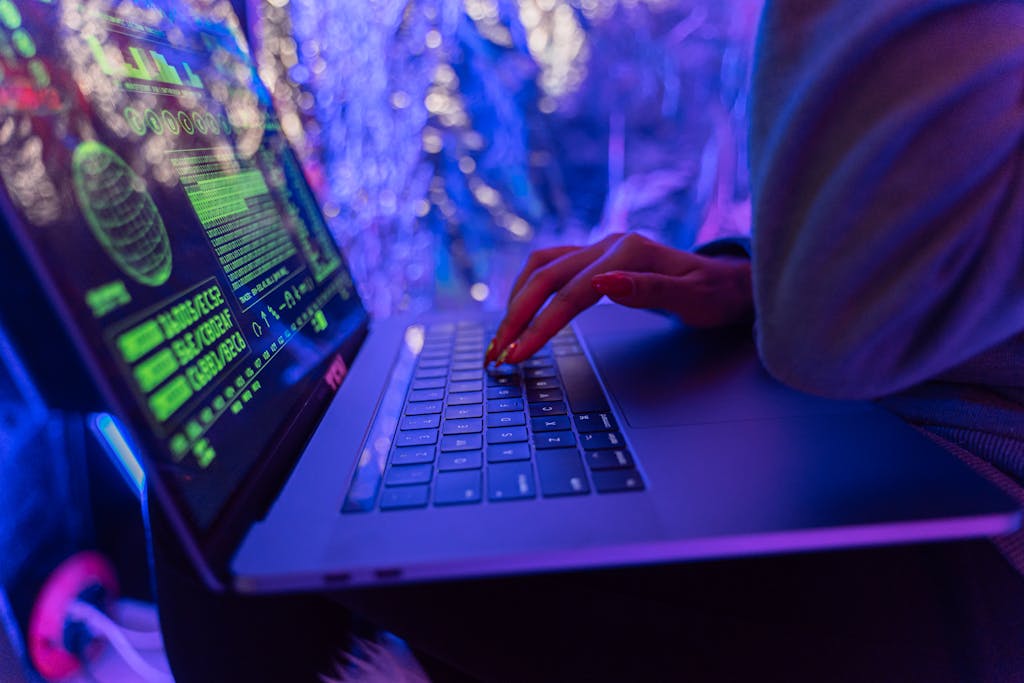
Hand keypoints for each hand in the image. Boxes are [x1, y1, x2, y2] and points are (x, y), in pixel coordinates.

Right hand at [485, 233, 752, 364]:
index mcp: (629, 252)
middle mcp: (608, 244)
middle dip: (516, 317)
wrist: (729, 282)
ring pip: (541, 267)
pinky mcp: (595, 257)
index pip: (572, 293)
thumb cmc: (715, 295)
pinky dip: (527, 288)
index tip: (518, 355)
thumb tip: (603, 283)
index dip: (541, 326)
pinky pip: (550, 266)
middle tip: (495, 355)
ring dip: (515, 301)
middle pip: (545, 277)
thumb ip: (648, 290)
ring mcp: (600, 248)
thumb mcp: (693, 299)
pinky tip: (518, 311)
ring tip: (500, 337)